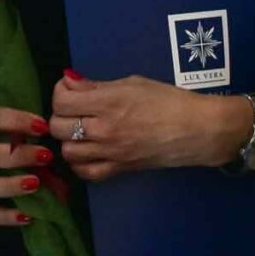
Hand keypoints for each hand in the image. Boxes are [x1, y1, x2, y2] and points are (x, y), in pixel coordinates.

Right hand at [0, 104, 55, 227]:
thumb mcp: (2, 135)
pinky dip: (5, 216)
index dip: (17, 121)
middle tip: (47, 156)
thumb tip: (63, 162)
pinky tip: (27, 216)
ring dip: (10, 185)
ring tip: (36, 184)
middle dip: (18, 155)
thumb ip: (28, 141)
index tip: (44, 128)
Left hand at [51, 72, 246, 180]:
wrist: (197, 130)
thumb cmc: (169, 100)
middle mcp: (104, 129)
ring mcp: (110, 153)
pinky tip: (88, 152)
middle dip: (61, 115)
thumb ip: (98, 86)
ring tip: (81, 130)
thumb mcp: (133, 83)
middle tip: (75, 109)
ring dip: (69, 139)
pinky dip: (80, 163)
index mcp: (109, 102)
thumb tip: (70, 82)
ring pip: (67, 152)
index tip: (71, 89)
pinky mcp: (119, 170)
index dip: (60, 92)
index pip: (62, 100)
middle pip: (58, 127)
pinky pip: (85, 173)